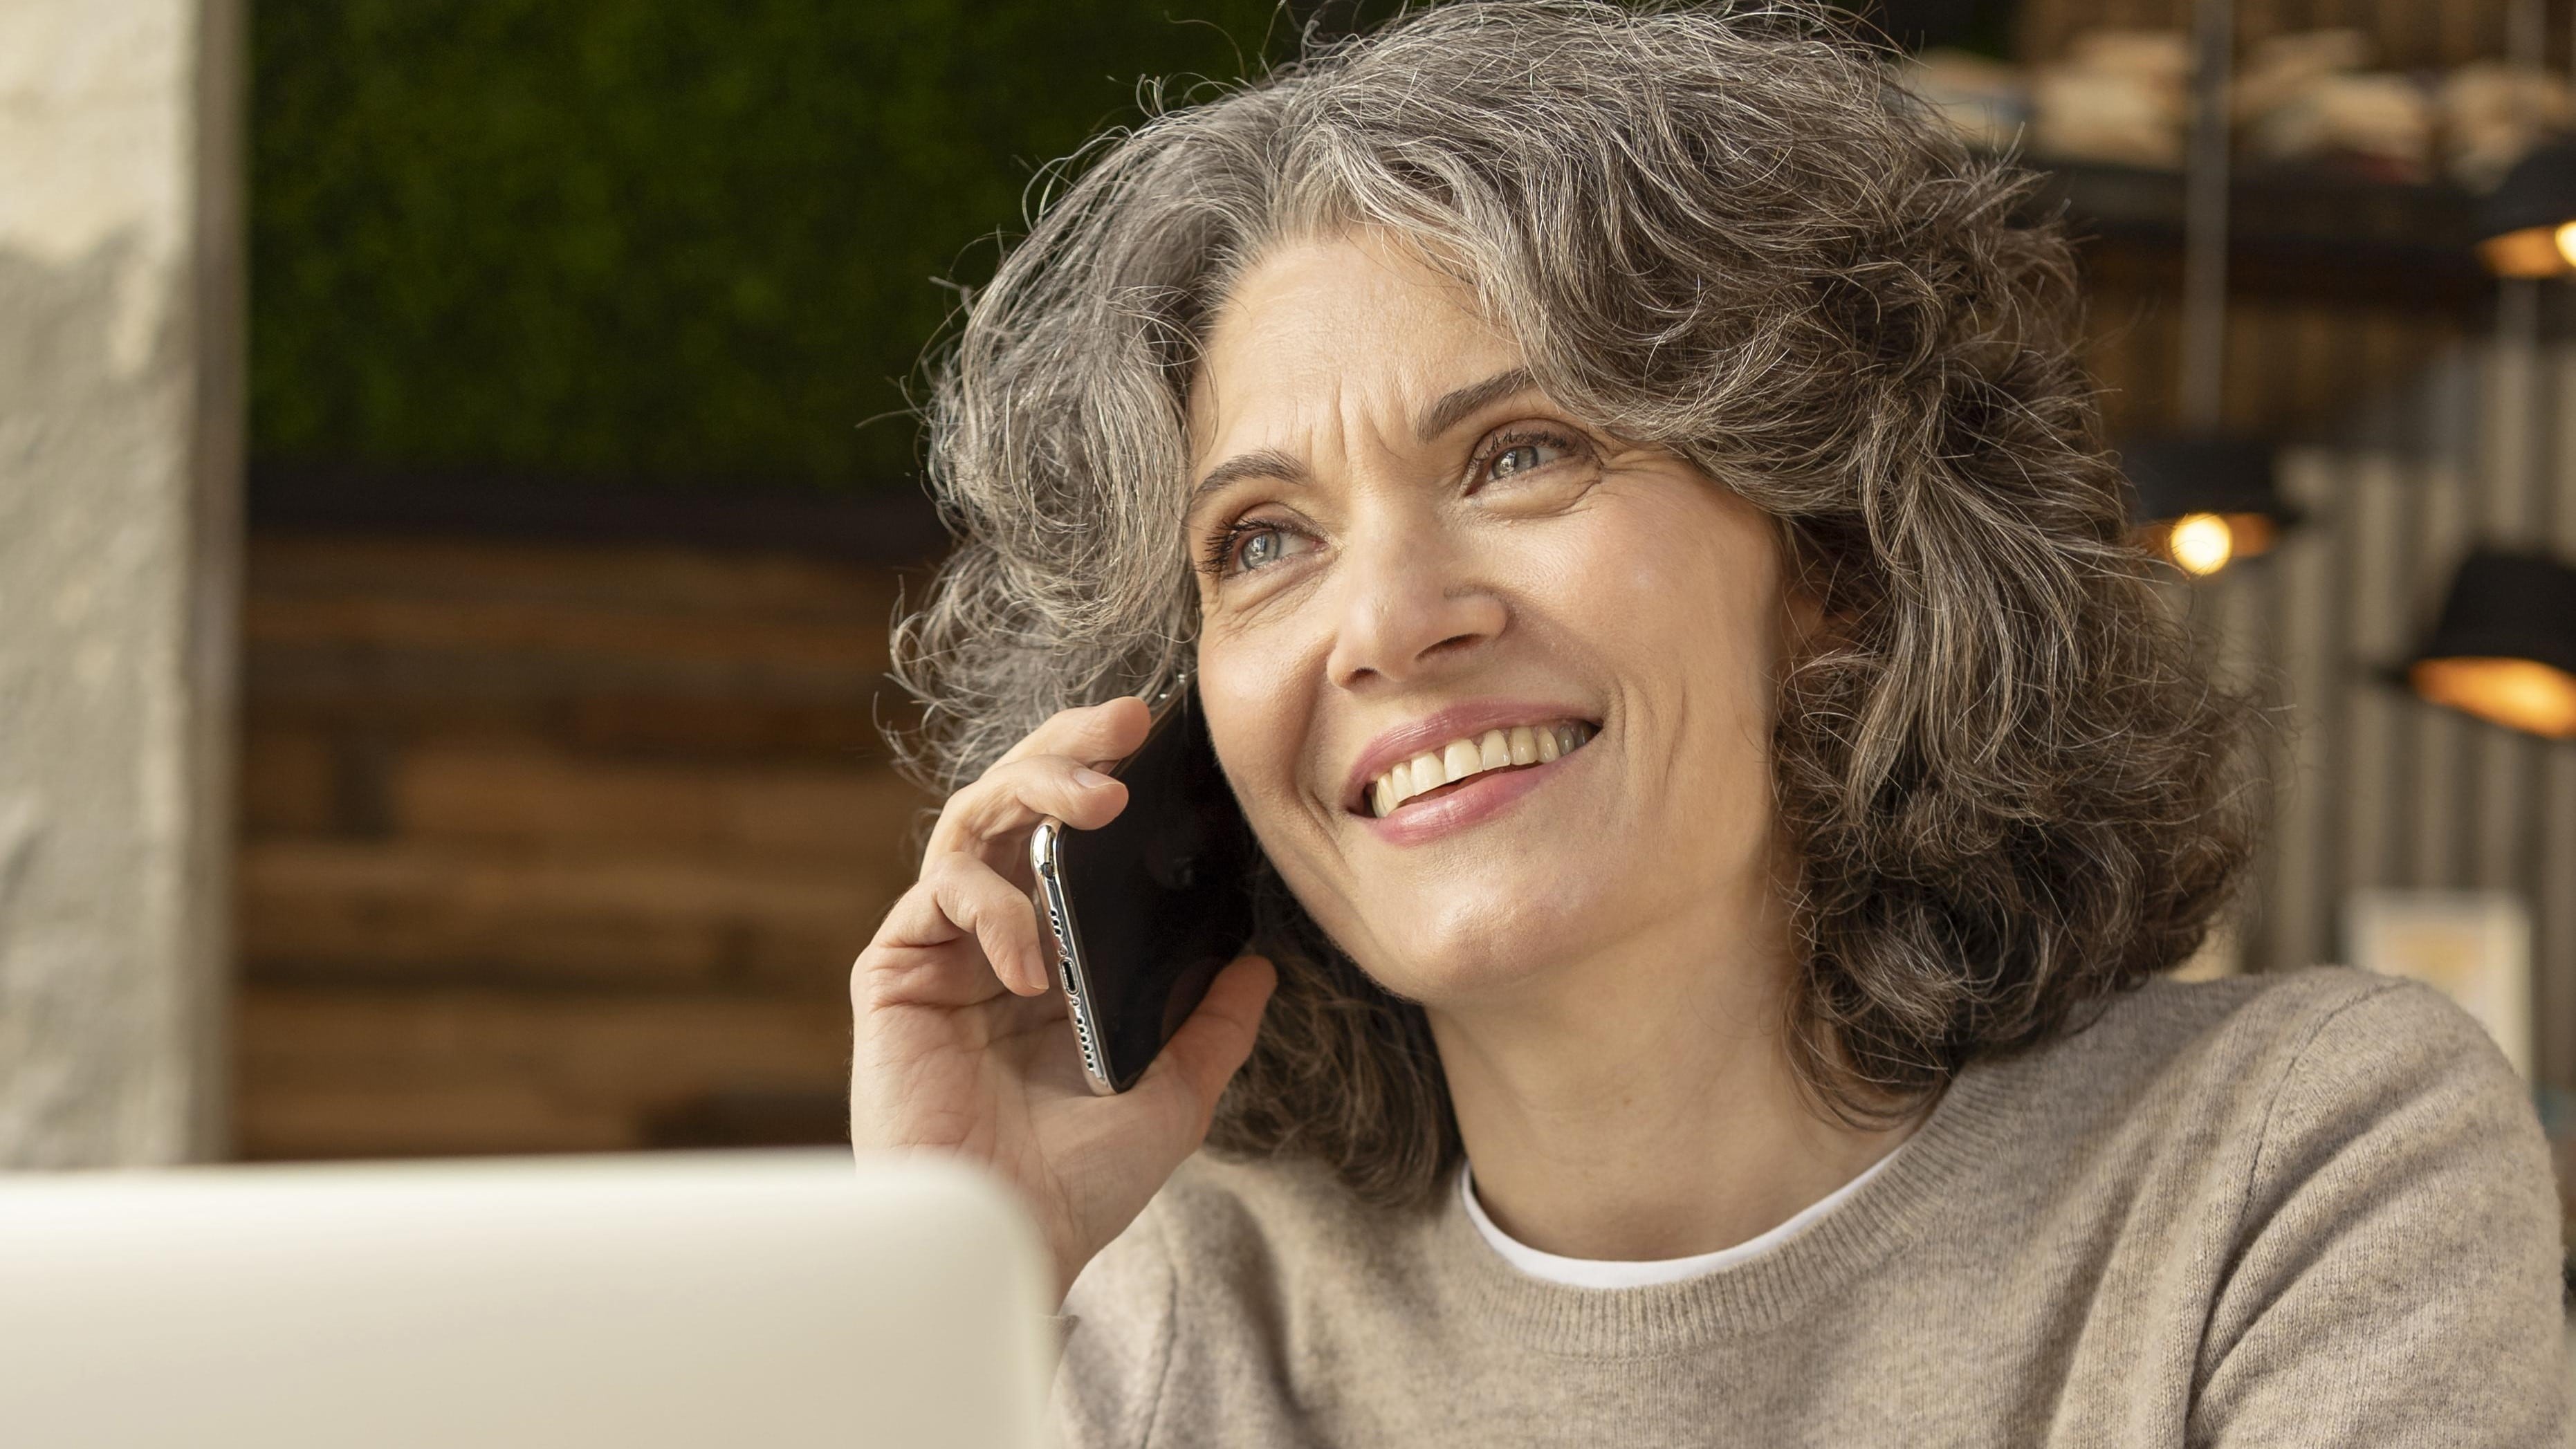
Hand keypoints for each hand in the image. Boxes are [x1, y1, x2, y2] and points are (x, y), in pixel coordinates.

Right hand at [849, 696, 1276, 1301]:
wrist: (1011, 1243)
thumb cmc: (1079, 1184)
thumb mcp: (1175, 1094)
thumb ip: (1213, 1026)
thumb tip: (1261, 963)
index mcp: (1054, 953)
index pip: (1071, 835)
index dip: (1105, 774)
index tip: (1160, 738)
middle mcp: (994, 937)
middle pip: (1016, 801)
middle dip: (1069, 746)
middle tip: (1127, 720)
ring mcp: (941, 950)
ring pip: (972, 821)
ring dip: (1035, 789)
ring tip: (1098, 801)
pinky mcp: (895, 973)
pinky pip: (939, 895)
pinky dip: (993, 909)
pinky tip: (1033, 961)